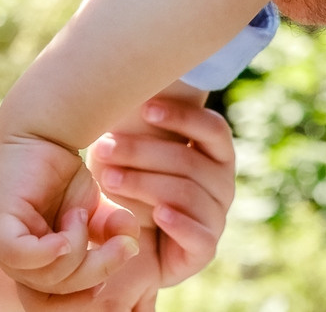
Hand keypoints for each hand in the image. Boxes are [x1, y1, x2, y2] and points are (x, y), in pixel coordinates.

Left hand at [0, 130, 140, 294]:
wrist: (43, 131)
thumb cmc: (65, 174)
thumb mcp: (95, 211)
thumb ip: (113, 235)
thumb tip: (133, 248)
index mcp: (38, 268)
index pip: (60, 303)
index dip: (92, 291)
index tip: (121, 259)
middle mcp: (18, 264)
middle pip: (61, 290)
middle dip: (100, 268)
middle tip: (124, 243)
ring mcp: (5, 247)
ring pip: (47, 276)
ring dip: (78, 248)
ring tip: (81, 214)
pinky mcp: (1, 226)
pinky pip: (21, 255)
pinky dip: (50, 250)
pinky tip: (72, 225)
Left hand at [86, 86, 235, 286]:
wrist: (132, 247)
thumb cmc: (133, 187)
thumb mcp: (136, 153)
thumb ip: (142, 123)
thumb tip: (126, 74)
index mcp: (216, 155)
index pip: (213, 129)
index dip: (184, 117)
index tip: (146, 109)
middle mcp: (223, 184)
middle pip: (189, 162)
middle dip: (143, 153)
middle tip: (102, 149)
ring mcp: (216, 218)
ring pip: (186, 194)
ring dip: (143, 184)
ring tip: (108, 179)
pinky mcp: (205, 250)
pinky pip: (199, 235)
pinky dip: (179, 223)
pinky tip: (158, 215)